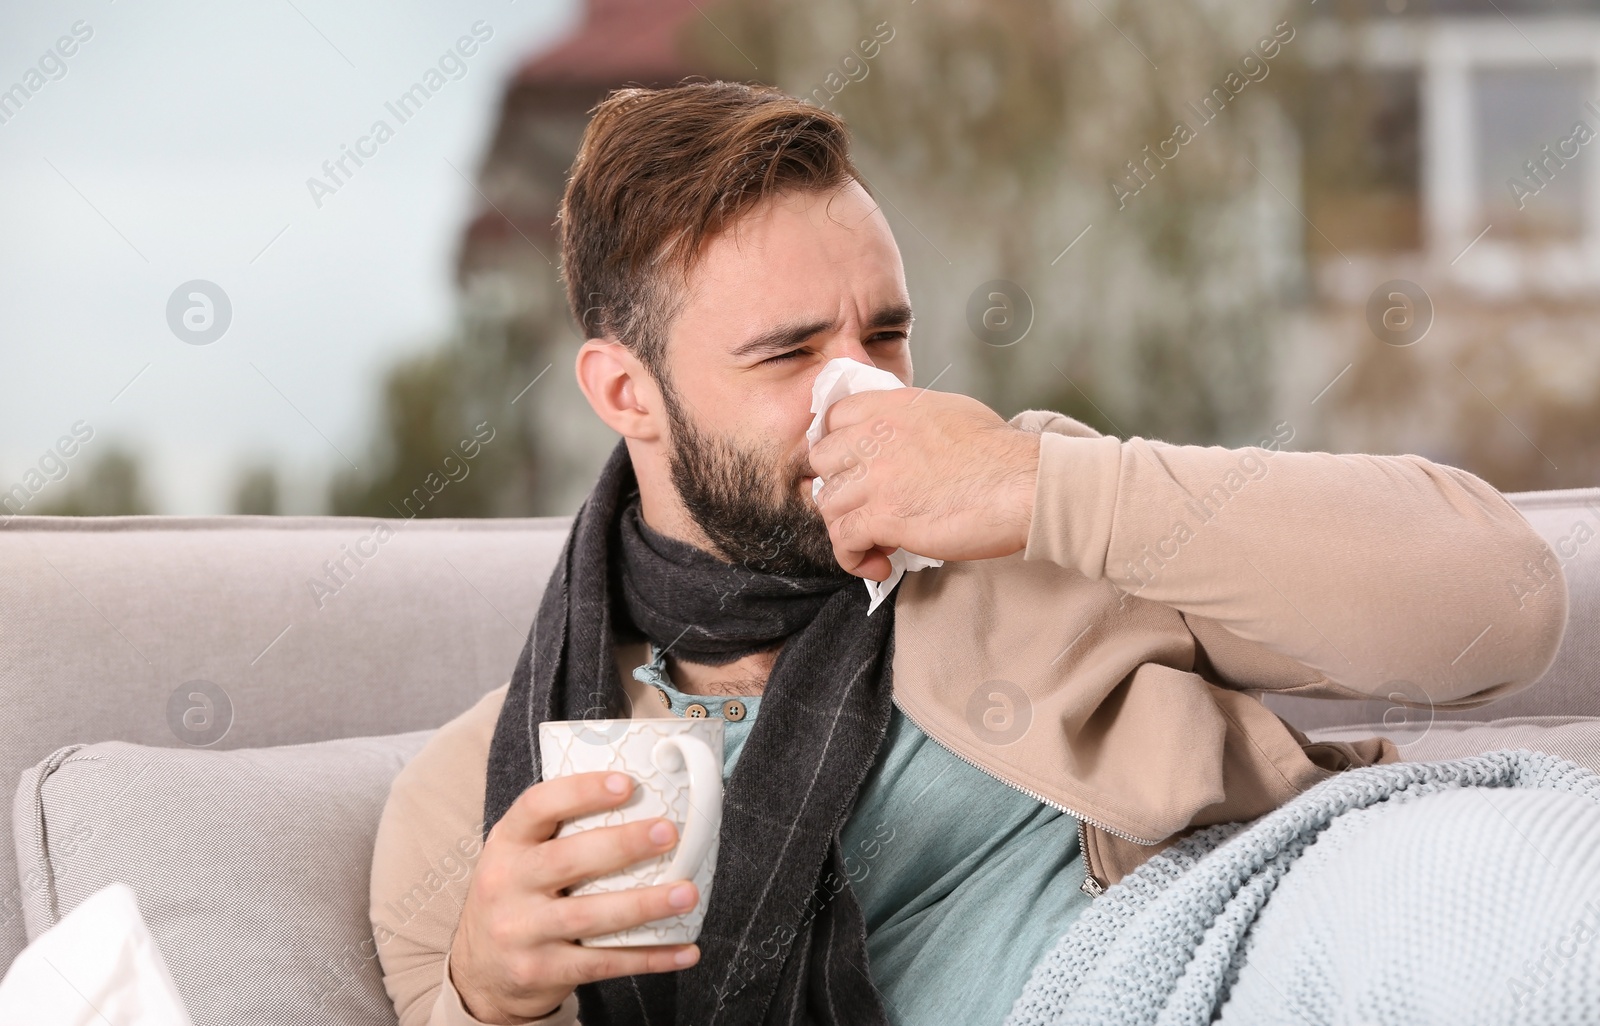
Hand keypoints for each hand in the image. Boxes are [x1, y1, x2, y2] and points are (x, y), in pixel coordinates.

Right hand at [449, 772, 701, 1022]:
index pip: (537, 806)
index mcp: (506, 843)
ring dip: (644, 905)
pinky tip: (685, 950)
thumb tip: (644, 798)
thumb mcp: (519, 855)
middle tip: (669, 832)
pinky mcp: (540, 972)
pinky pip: (602, 964)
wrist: (480, 970)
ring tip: (686, 892)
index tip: (626, 784)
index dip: (581, 792)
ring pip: (588, 915)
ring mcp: (521, 932)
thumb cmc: (516, 896)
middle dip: (622, 844)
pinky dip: (648, 958)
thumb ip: (561, 830)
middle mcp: (507, 884)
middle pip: (567, 860)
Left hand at [809, 388, 1039, 580]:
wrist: (1024, 484)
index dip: (837, 447)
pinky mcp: (884, 516)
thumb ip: (911, 420)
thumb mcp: (950, 412)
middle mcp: (876, 436)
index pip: (833, 417)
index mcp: (892, 407)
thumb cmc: (1001, 454)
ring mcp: (876, 476)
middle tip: (863, 506)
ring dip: (847, 527)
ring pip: (828, 504)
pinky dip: (854, 558)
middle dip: (838, 487)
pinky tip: (879, 564)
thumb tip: (899, 437)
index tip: (850, 469)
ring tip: (876, 543)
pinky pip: (844, 540)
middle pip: (822, 461)